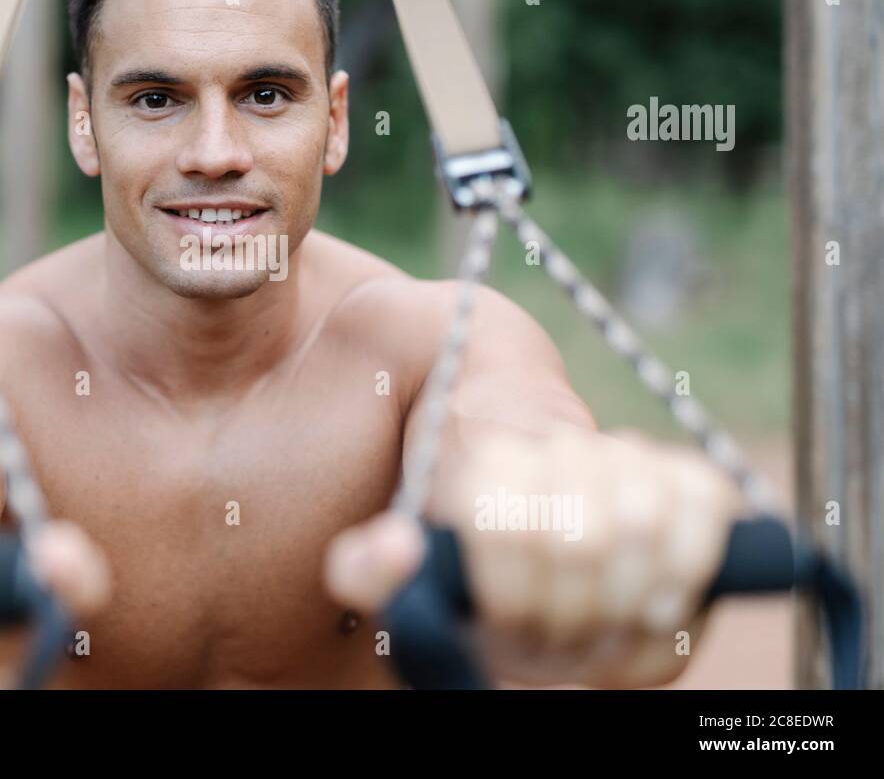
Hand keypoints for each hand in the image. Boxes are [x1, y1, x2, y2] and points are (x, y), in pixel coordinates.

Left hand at [325, 425, 742, 686]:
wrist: (523, 465)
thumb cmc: (460, 537)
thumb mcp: (396, 554)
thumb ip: (368, 566)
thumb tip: (401, 547)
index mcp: (482, 461)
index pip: (508, 529)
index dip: (512, 598)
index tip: (503, 622)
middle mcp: (553, 440)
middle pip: (580, 540)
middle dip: (566, 611)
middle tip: (554, 638)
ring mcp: (624, 454)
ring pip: (643, 522)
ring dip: (621, 598)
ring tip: (598, 625)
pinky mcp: (687, 474)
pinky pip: (708, 505)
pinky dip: (690, 563)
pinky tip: (656, 604)